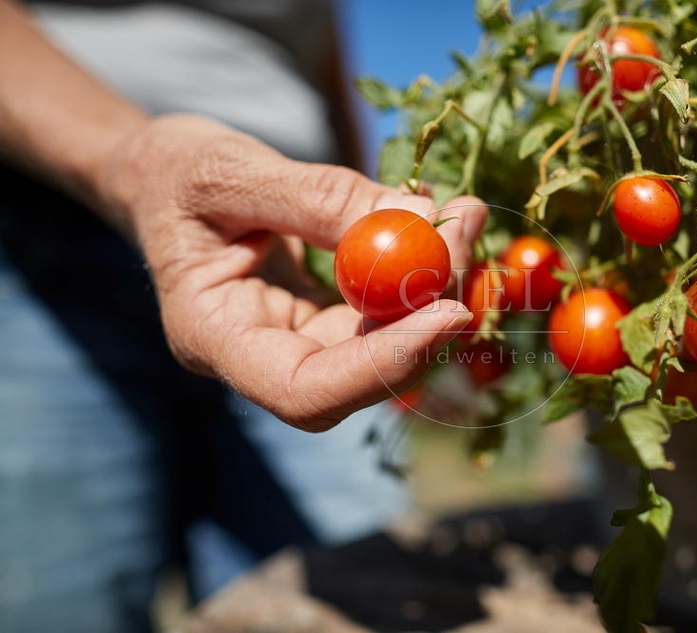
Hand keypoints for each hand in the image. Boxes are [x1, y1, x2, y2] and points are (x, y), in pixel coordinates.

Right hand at [100, 114, 486, 430]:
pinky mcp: (328, 317)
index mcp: (214, 340)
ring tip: (462, 217)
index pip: (305, 392)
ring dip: (435, 287)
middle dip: (425, 318)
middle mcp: (262, 357)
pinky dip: (422, 270)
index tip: (447, 312)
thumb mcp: (228, 170)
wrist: (164, 176)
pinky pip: (387, 309)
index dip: (383, 365)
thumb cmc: (175, 172)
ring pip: (385, 344)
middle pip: (361, 375)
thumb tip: (415, 221)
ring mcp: (299, 342)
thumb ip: (316, 198)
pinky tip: (444, 223)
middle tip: (463, 239)